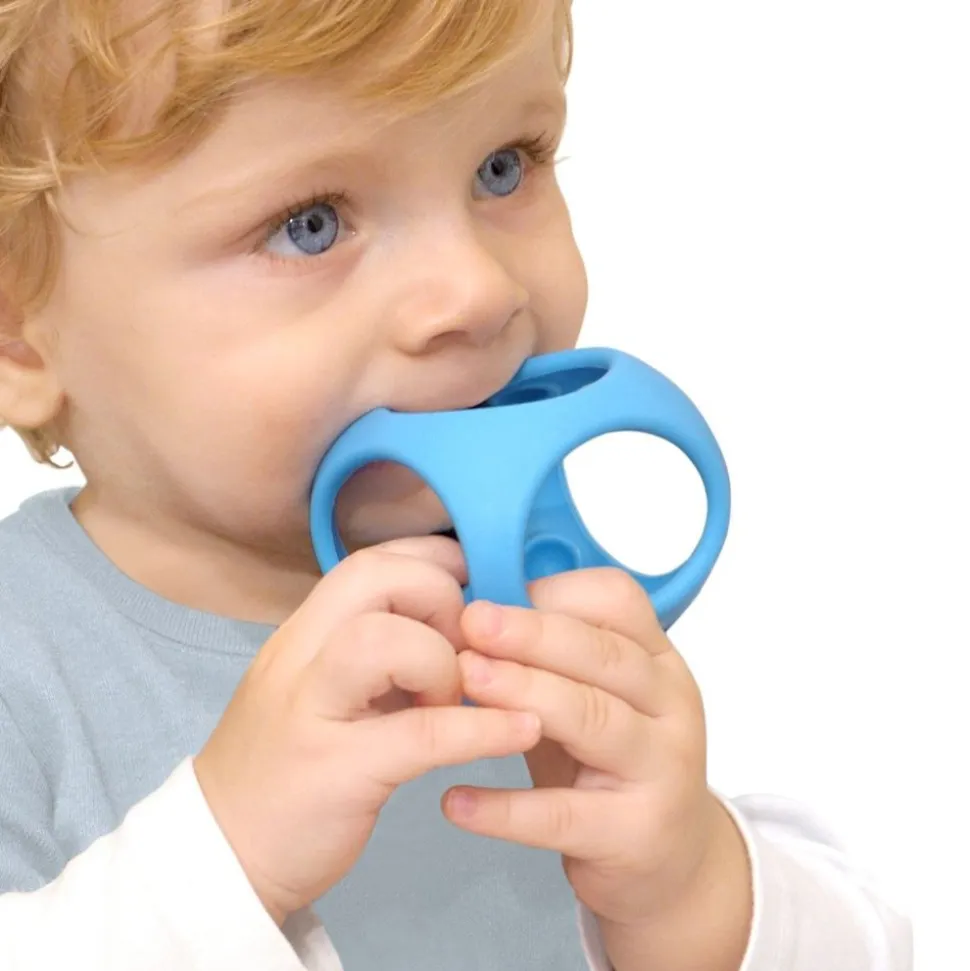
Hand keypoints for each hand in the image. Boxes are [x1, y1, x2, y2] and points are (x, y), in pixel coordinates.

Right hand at [194, 537, 540, 924]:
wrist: (219, 856)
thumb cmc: (284, 768)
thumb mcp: (322, 691)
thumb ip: (374, 655)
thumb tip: (451, 628)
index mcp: (302, 635)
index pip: (367, 561)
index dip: (430, 559)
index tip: (470, 582)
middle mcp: (299, 657)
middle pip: (373, 579)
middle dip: (439, 597)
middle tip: (464, 649)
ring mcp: (311, 711)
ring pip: (385, 641)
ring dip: (445, 661)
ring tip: (461, 698)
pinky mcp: (335, 771)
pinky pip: (422, 734)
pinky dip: (482, 728)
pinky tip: (519, 730)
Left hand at [444, 568, 750, 968]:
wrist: (672, 861)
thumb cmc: (612, 764)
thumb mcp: (593, 697)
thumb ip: (548, 659)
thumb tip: (472, 613)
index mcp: (658, 660)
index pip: (618, 603)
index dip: (554, 593)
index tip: (492, 594)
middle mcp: (670, 707)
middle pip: (603, 656)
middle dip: (532, 633)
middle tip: (472, 622)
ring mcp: (661, 771)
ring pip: (592, 719)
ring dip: (525, 693)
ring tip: (465, 680)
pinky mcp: (633, 835)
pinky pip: (561, 816)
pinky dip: (505, 808)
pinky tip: (456, 799)